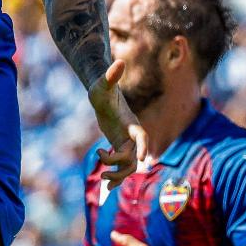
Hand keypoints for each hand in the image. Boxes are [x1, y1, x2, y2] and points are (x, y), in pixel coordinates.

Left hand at [88, 61, 147, 188]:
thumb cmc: (101, 90)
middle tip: (103, 170)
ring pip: (129, 166)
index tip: (144, 159)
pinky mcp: (119, 147)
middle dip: (121, 167)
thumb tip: (119, 61)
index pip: (140, 135)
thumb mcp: (102, 85)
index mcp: (129, 122)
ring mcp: (125, 142)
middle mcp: (130, 134)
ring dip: (118, 176)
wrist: (101, 96)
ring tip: (103, 179)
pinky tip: (105, 183)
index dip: (143, 146)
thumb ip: (111, 76)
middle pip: (133, 157)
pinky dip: (115, 176)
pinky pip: (121, 166)